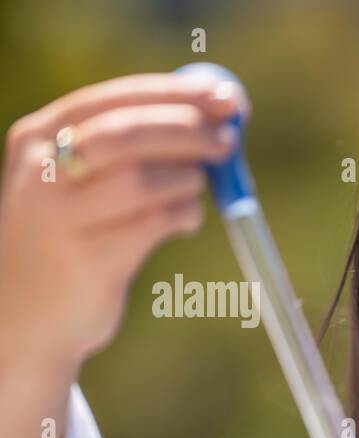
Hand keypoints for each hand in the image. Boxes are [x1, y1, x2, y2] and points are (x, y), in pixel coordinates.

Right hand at [0, 73, 244, 366]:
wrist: (26, 317)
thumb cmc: (72, 237)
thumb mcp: (83, 182)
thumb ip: (137, 147)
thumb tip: (219, 112)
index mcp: (38, 137)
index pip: (112, 99)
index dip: (175, 95)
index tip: (225, 97)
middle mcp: (41, 172)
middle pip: (128, 134)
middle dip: (189, 131)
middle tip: (228, 141)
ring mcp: (59, 217)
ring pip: (143, 180)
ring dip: (187, 181)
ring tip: (196, 190)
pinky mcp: (88, 259)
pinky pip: (154, 224)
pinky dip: (184, 214)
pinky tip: (186, 220)